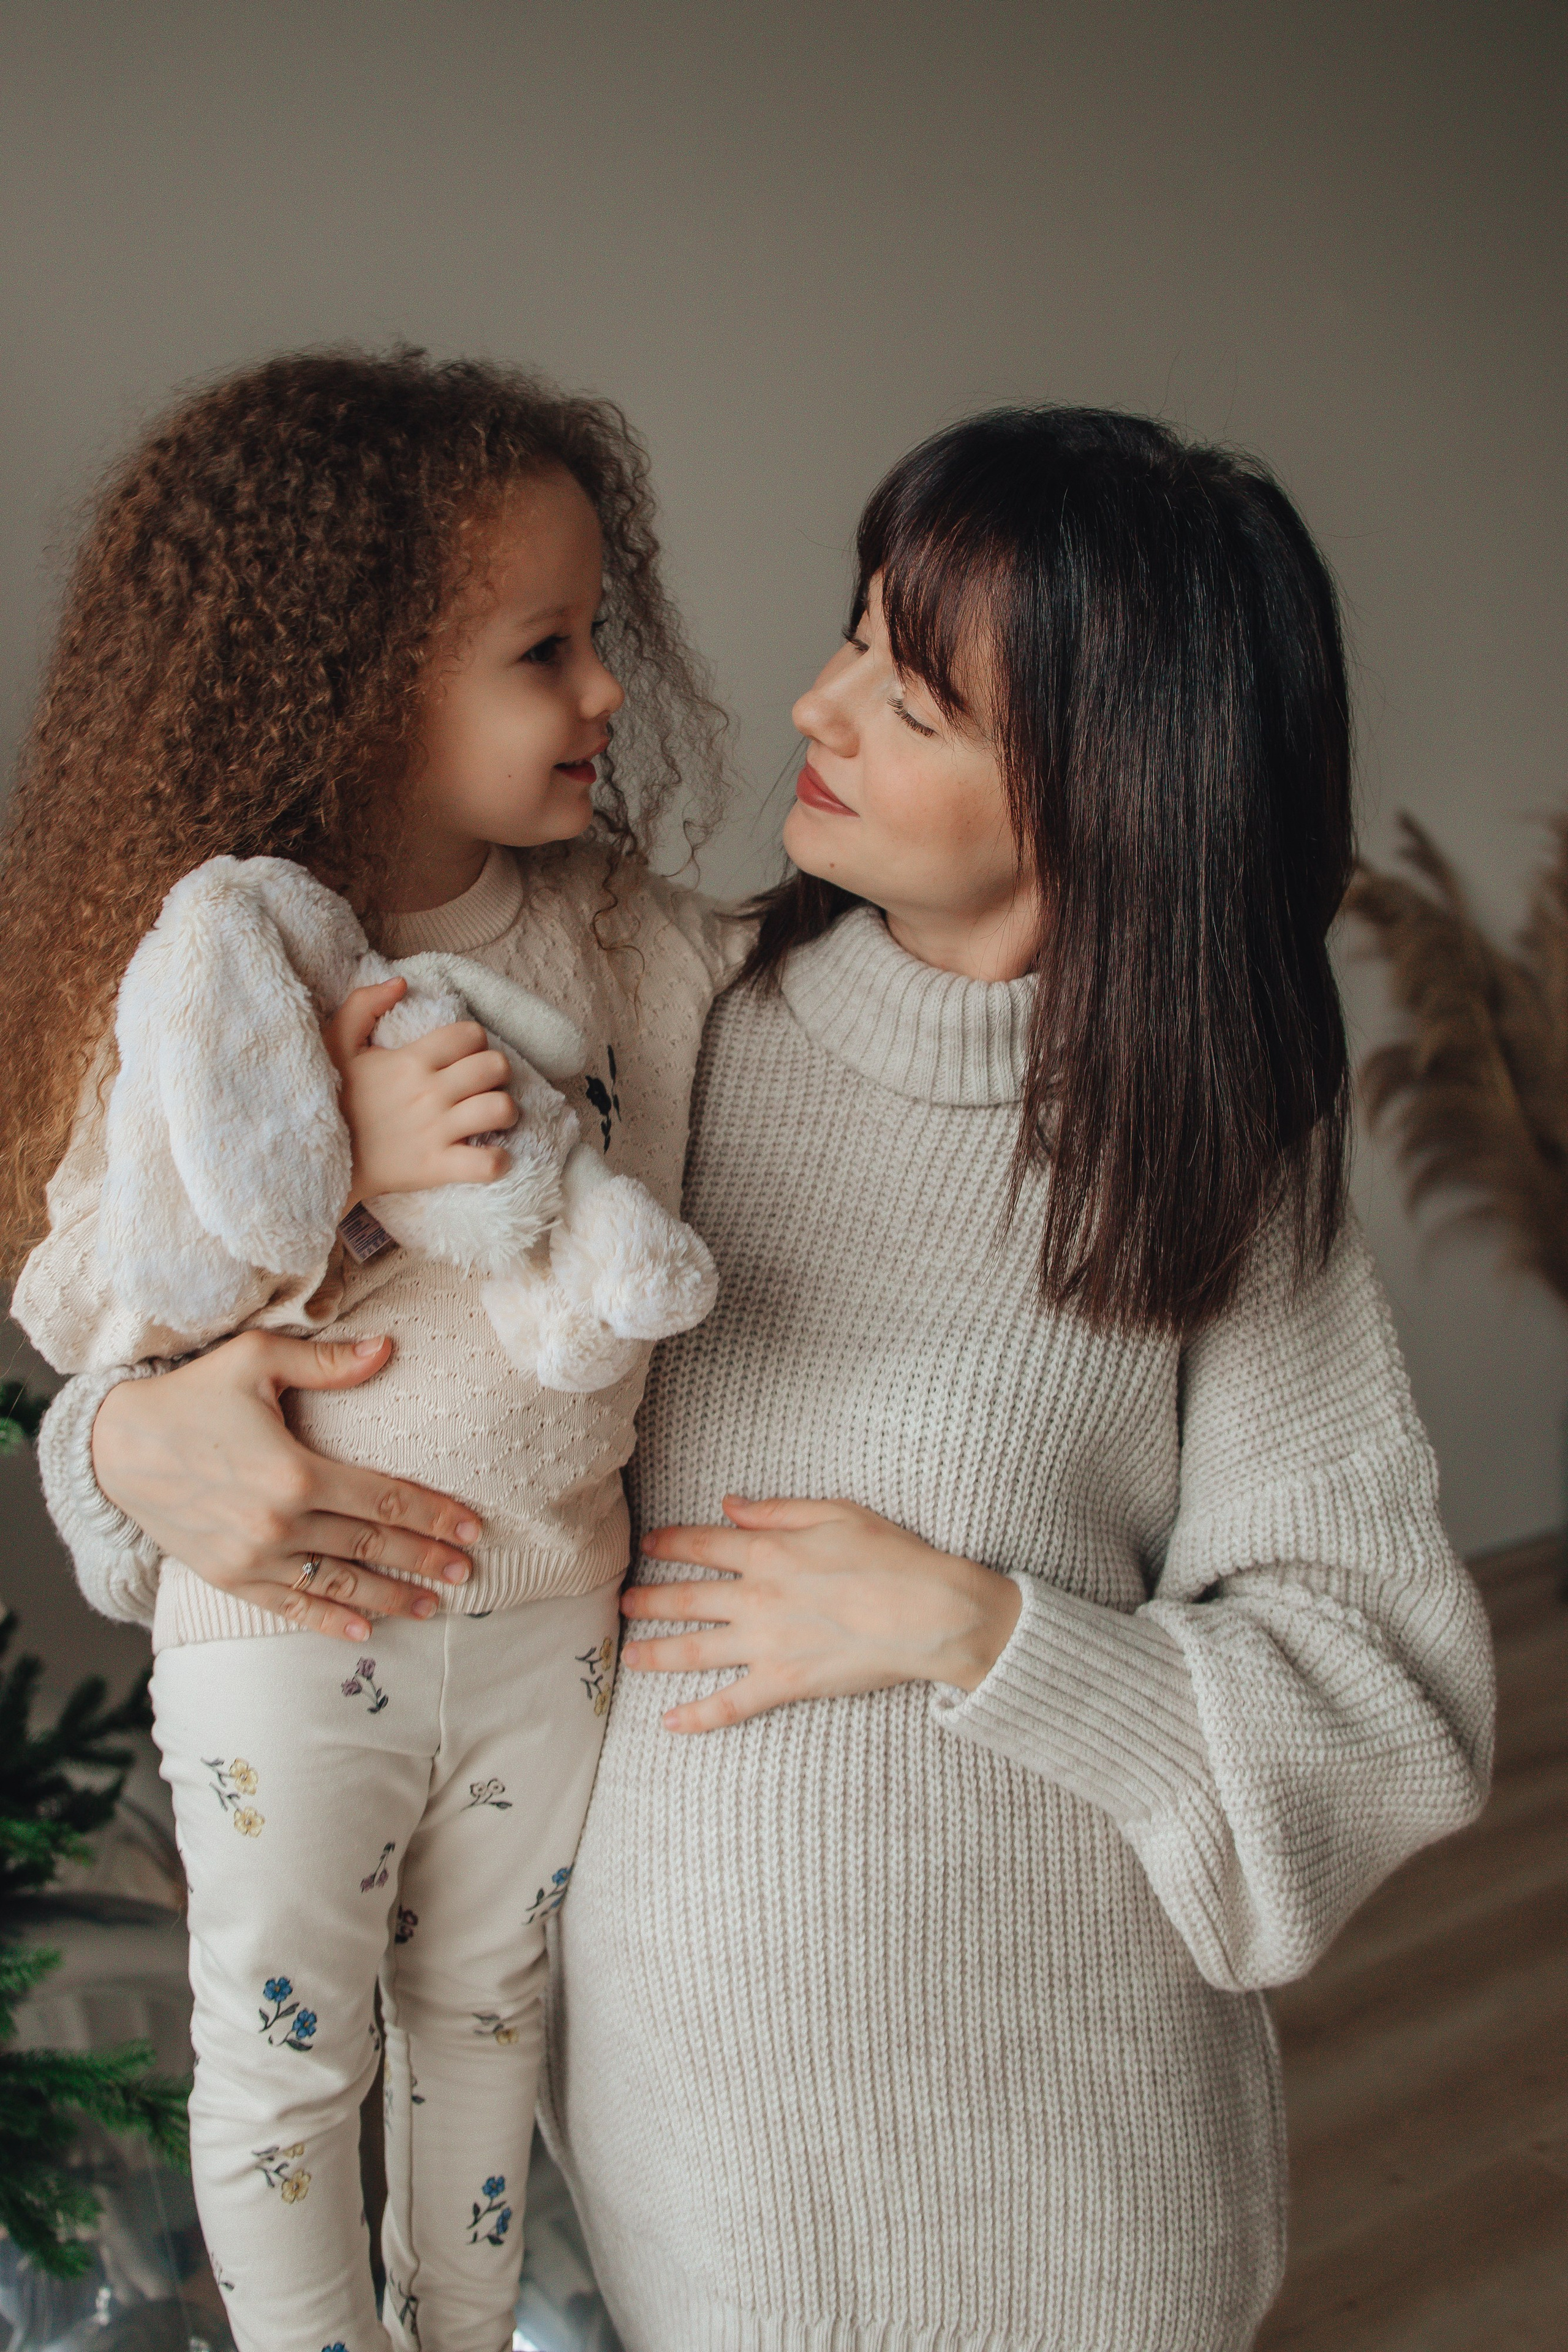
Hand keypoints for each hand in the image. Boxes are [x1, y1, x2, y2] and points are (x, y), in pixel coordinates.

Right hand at [91, 1330, 481, 1640]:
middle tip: (468, 1571)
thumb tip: (389, 1348)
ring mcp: (254, 1558)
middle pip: (371, 1545)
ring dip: (392, 1597)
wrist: (116, 1447)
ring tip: (434, 1605)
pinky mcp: (230, 1578)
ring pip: (339, 1583)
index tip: (472, 1527)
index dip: (433, 1515)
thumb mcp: (256, 1360)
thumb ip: (327, 1363)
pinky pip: (290, 1607)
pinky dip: (330, 1620)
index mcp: (295, 1471)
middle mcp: (279, 1523)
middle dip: (425, 1559)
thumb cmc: (192, 1395)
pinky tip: (365, 1631)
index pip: (383, 1499)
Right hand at [323, 978, 519, 1205]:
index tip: (464, 1056)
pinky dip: (498, 1161)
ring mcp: (435, 1131)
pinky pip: (486, 1163)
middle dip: (498, 1073)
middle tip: (484, 1084)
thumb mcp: (334, 1044)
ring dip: (506, 1111)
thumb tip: (400, 982)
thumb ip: (362, 1004)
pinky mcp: (435, 1167)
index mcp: (411, 1060)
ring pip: (500, 1109)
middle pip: (495, 1067)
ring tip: (493, 1116)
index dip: (475, 1042)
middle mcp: (429, 1092)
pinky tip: (491, 1155)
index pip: (470, 1035)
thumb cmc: (331, 1099)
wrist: (315, 1157)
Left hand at [621, 1495, 1021, 1732]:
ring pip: (694, 1650)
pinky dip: (697, 1716)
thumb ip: (776, 1509)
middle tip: (620, 1603)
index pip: (703, 1544)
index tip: (647, 1545)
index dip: (669, 1542)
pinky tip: (670, 1723)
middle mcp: (755, 1596)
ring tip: (628, 1655)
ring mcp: (765, 1643)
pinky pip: (730, 1704)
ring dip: (656, 1652)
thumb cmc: (890, 1557)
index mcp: (768, 1550)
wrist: (926, 1612)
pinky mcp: (782, 1682)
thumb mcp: (834, 1512)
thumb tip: (730, 1504)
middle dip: (648, 1600)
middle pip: (686, 1598)